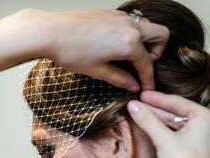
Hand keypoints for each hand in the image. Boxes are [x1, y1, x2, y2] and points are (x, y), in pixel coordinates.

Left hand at [0, 9, 168, 91]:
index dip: (148, 80)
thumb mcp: (97, 71)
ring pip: (147, 27)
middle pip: (161, 36)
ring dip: (144, 42)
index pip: (147, 64)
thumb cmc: (71, 52)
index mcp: (130, 43)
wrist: (51, 31)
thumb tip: (133, 86)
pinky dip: (130, 34)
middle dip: (156, 53)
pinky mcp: (111, 13)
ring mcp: (121, 17)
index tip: (147, 89)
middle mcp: (131, 26)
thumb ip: (119, 79)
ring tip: (125, 57)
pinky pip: (131, 23)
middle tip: (140, 65)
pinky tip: (113, 46)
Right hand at [127, 91, 209, 157]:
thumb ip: (147, 120)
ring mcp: (200, 136)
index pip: (176, 101)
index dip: (156, 98)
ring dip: (156, 119)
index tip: (141, 95)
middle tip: (137, 104)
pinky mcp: (192, 147)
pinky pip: (175, 132)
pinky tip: (150, 127)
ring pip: (174, 122)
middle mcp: (205, 124)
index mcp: (204, 117)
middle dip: (155, 108)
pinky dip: (162, 129)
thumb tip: (132, 106)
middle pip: (175, 111)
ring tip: (139, 114)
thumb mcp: (163, 139)